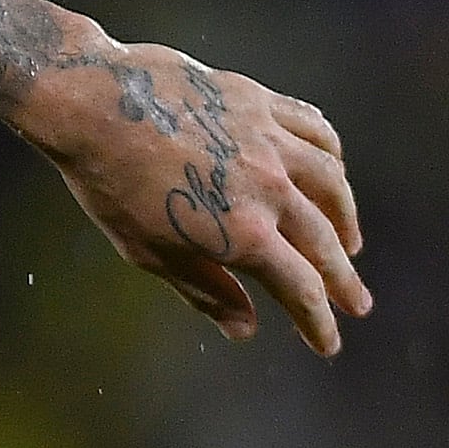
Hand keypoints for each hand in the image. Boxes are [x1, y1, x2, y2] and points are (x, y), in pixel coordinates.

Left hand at [9, 39, 368, 354]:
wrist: (91, 104)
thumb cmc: (109, 184)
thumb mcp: (149, 252)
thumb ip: (204, 289)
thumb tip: (246, 329)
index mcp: (244, 233)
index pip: (300, 289)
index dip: (318, 323)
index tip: (329, 345)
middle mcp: (270, 189)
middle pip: (325, 242)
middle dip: (343, 280)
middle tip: (357, 303)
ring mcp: (270, 141)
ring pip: (331, 183)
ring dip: (346, 218)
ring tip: (349, 240)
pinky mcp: (260, 102)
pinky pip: (315, 128)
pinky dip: (331, 154)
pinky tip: (331, 169)